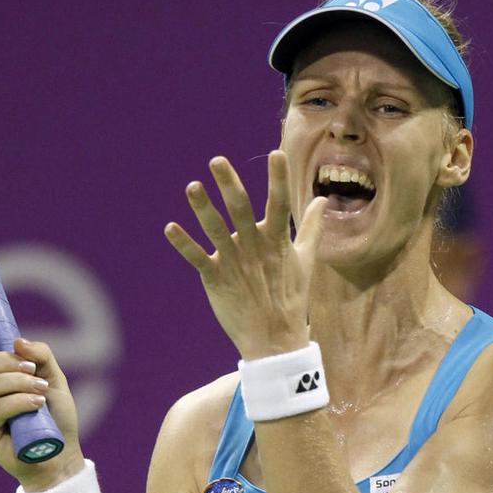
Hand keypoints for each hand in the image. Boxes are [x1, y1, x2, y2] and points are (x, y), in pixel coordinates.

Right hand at [0, 327, 84, 491]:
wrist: (61, 452)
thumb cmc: (55, 415)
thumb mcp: (54, 377)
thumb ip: (40, 355)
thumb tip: (18, 341)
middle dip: (6, 362)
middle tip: (32, 370)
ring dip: (19, 383)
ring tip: (42, 391)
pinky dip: (18, 402)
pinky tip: (37, 404)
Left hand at [164, 151, 326, 359]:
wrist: (274, 340)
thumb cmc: (291, 298)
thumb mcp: (306, 261)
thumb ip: (311, 228)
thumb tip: (322, 200)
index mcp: (277, 241)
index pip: (279, 204)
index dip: (278, 179)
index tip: (276, 153)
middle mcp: (254, 247)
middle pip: (240, 210)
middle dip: (229, 185)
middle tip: (217, 160)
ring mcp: (233, 263)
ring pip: (215, 230)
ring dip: (202, 208)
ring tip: (192, 186)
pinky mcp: (215, 278)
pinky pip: (196, 258)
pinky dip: (183, 243)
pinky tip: (169, 228)